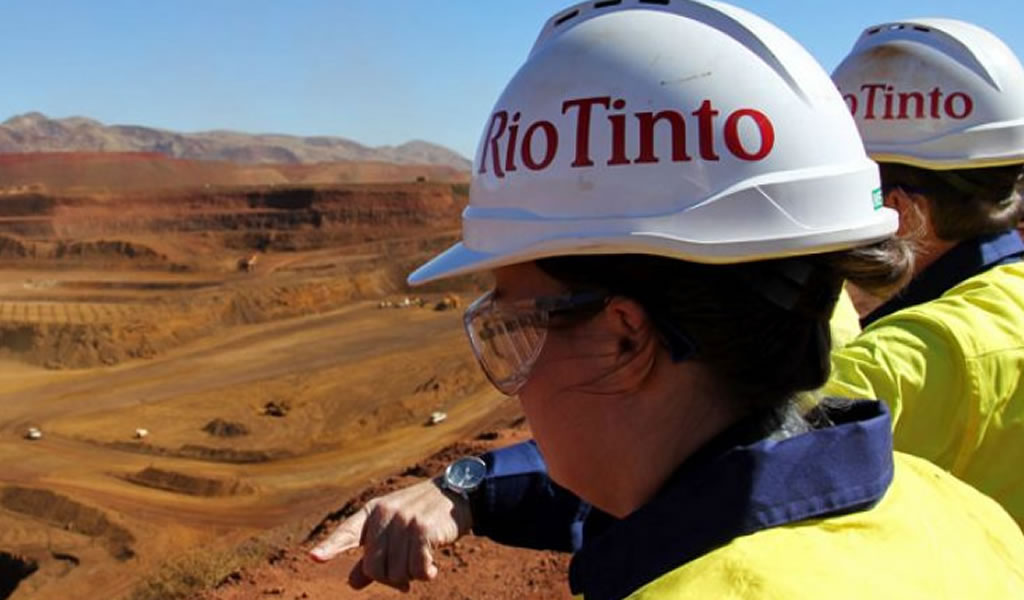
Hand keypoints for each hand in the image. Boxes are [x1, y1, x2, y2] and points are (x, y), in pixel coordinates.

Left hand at [309, 478, 472, 590]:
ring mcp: (403, 521)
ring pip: (396, 572)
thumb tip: (352, 583)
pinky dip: (425, 574)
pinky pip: (416, 569)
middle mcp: (384, 514)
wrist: (458, 494)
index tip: (314, 557)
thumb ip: (373, 555)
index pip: (347, 532)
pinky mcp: (422, 530)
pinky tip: (433, 568)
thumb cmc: (423, 514)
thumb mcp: (395, 530)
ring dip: (411, 576)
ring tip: (423, 564)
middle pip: (374, 568)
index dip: (330, 546)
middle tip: (406, 578)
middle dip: (390, 579)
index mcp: (372, 512)